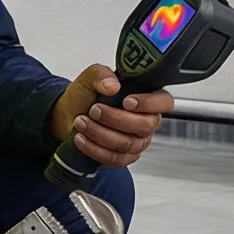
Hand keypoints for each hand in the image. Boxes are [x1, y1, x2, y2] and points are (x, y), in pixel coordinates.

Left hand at [49, 64, 173, 166]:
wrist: (69, 115)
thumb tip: (113, 86)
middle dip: (114, 118)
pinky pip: (115, 158)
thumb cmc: (86, 96)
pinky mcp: (124, 157)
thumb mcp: (89, 78)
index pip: (164, 102)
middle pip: (145, 125)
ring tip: (81, 121)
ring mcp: (137, 141)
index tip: (126, 101)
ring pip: (127, 143)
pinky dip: (94, 148)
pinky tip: (81, 137)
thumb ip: (101, 74)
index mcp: (146, 97)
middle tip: (94, 109)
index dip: (149, 103)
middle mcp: (146, 120)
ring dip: (99, 132)